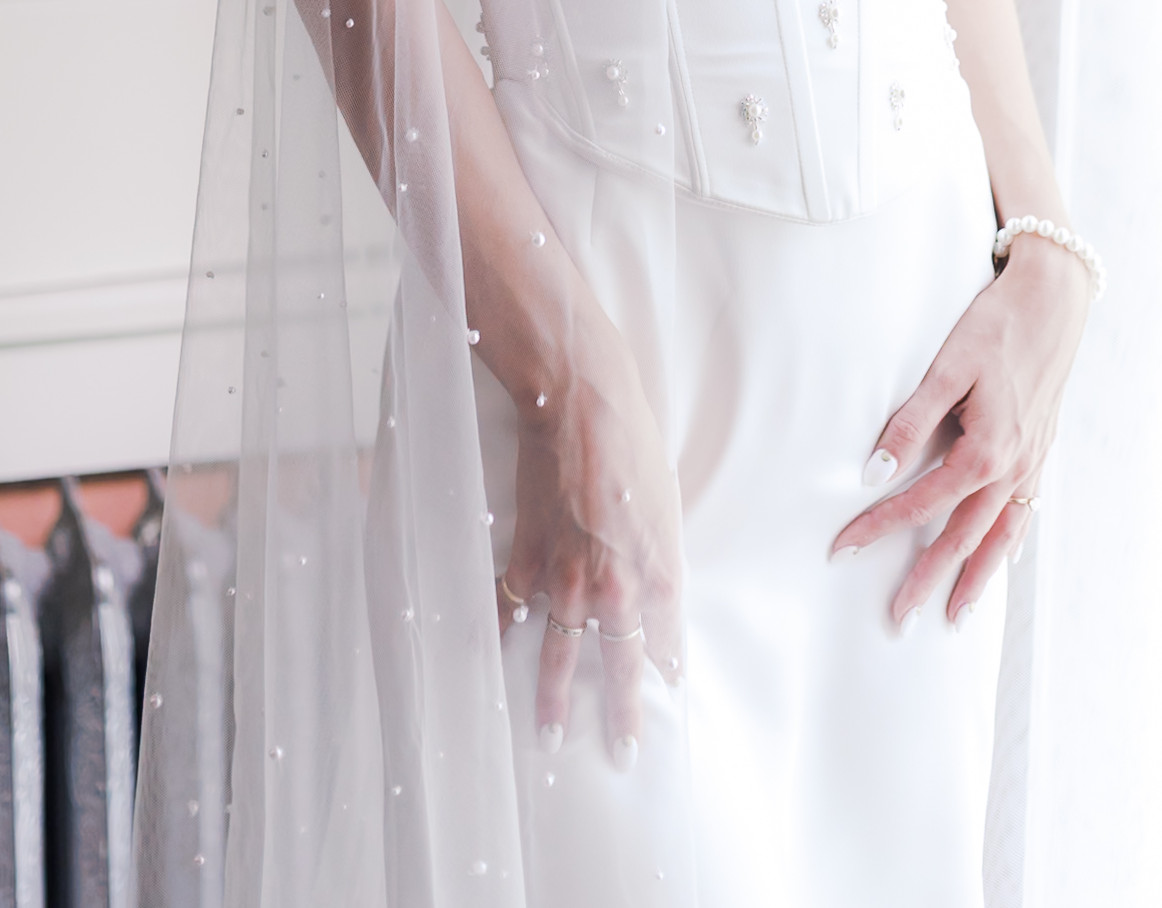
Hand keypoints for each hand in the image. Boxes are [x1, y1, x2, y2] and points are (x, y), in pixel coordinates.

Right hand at [497, 337, 681, 768]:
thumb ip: (660, 553)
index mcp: (658, 571)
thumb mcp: (666, 503)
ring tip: (551, 735)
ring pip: (562, 654)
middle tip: (621, 755)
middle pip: (620, 665)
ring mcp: (568, 577)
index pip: (666, 640)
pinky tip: (495, 660)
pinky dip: (504, 636)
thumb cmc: (632, 443)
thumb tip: (657, 591)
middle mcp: (616, 586)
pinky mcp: (528, 557)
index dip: (665, 671)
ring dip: (555, 699)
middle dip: (621, 714)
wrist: (581, 405)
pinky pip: (513, 610)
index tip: (666, 697)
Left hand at [830, 236, 1089, 625]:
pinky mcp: (1041, 453)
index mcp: (986, 451)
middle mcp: (1013, 469)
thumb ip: (910, 423)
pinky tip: (1001, 561)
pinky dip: (1008, 546)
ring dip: (975, 579)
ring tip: (954, 616)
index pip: (920, 505)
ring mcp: (1032, 465)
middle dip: (928, 580)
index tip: (843, 550)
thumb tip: (873, 473)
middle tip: (897, 619)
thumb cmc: (996, 326)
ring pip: (1000, 537)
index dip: (879, 529)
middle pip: (963, 538)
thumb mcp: (947, 368)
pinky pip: (1024, 515)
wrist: (1054, 300)